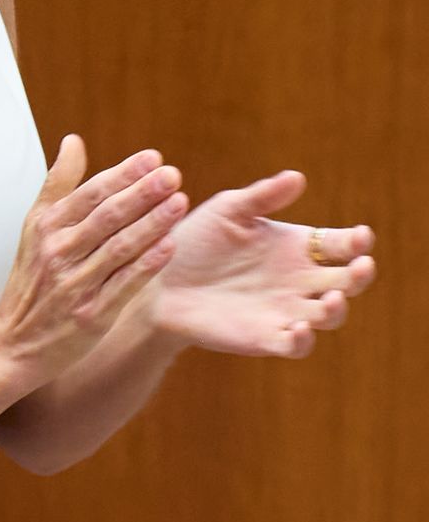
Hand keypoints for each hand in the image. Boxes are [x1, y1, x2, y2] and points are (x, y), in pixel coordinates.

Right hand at [0, 136, 188, 387]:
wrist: (13, 343)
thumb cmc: (30, 281)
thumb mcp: (34, 227)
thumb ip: (58, 183)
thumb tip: (74, 140)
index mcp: (47, 227)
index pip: (89, 192)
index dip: (123, 174)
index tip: (152, 157)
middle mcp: (59, 252)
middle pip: (106, 216)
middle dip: (142, 193)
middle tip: (171, 174)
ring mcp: (74, 284)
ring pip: (119, 248)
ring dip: (152, 224)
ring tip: (179, 202)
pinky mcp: (91, 315)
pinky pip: (124, 285)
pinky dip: (147, 265)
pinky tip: (169, 246)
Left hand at [147, 169, 375, 357]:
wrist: (159, 280)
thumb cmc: (195, 240)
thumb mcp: (227, 210)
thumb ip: (262, 196)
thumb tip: (298, 177)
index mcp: (295, 246)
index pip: (340, 244)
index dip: (356, 241)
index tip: (361, 236)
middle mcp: (298, 279)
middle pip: (347, 281)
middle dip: (360, 274)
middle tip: (362, 265)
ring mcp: (285, 310)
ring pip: (329, 315)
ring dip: (336, 309)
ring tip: (331, 298)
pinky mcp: (265, 337)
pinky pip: (295, 344)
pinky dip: (302, 339)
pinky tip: (297, 327)